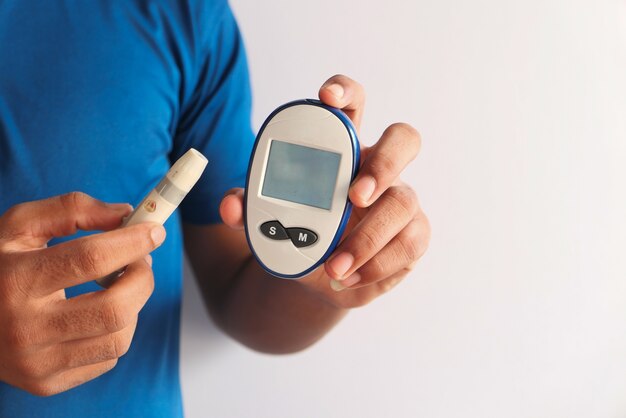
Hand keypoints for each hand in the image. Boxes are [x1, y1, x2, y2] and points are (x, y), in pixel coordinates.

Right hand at [0, 192, 164, 395]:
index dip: (132, 242)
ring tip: (119, 286)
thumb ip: (71, 209)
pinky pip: (107, 358)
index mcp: (16, 281)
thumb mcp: (19, 227)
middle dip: (142, 278)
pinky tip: (98, 313)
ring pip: (119, 338)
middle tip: (141, 261)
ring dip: (134, 306)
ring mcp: (36, 362)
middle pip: (115, 308)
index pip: (90, 259)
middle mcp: (26, 328)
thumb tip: (126, 214)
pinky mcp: (46, 383)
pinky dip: (116, 331)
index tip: (154, 231)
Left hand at [219, 75, 429, 308]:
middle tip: (354, 196)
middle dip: (383, 163)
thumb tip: (231, 205)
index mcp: (342, 150)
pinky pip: (410, 243)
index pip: (352, 106)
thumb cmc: (299, 233)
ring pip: (404, 202)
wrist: (320, 276)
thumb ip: (249, 208)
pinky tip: (346, 277)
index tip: (326, 96)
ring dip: (368, 237)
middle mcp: (377, 169)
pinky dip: (376, 265)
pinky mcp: (412, 235)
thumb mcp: (269, 220)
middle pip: (403, 140)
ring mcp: (400, 200)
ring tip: (334, 265)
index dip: (345, 91)